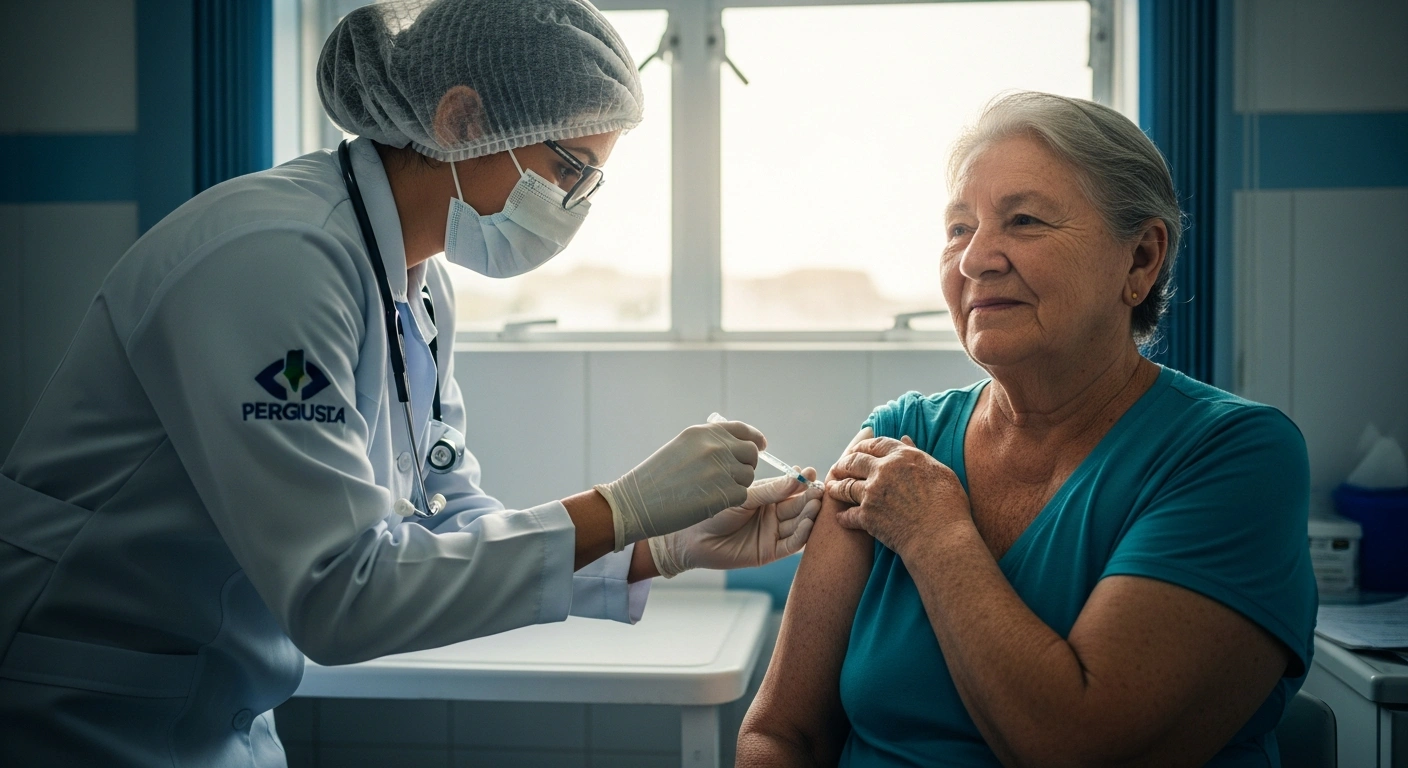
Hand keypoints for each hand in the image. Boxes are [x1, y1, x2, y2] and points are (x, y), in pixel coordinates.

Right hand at [594, 420, 763, 550]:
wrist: (636, 502)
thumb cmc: (656, 479)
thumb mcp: (681, 448)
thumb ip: (709, 443)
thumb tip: (737, 446)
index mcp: (704, 433)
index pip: (742, 430)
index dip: (754, 439)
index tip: (760, 446)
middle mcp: (715, 447)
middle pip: (750, 454)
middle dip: (746, 465)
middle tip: (732, 477)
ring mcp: (720, 470)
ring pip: (748, 477)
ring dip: (737, 485)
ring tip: (712, 491)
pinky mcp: (722, 494)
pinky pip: (742, 496)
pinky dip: (731, 501)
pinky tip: (710, 502)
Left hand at [648, 470, 822, 575]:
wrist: (693, 538)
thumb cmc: (714, 511)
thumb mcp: (743, 497)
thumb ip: (770, 490)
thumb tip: (797, 477)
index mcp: (766, 496)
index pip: (790, 488)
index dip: (801, 481)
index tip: (809, 472)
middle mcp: (773, 514)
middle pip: (798, 505)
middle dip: (809, 497)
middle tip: (817, 490)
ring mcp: (773, 532)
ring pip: (798, 523)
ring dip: (809, 515)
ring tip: (814, 505)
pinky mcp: (771, 551)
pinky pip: (792, 543)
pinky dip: (802, 534)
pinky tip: (807, 523)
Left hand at [826, 436, 969, 555]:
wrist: (940, 537)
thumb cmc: (948, 505)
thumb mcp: (940, 471)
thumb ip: (918, 454)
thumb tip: (905, 440)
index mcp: (902, 457)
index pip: (876, 444)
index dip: (864, 446)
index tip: (857, 450)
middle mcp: (883, 471)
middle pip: (854, 461)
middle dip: (844, 463)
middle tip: (838, 467)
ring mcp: (872, 494)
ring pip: (845, 486)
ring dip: (836, 486)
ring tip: (831, 487)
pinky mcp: (866, 517)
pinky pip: (848, 515)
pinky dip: (843, 517)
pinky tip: (840, 517)